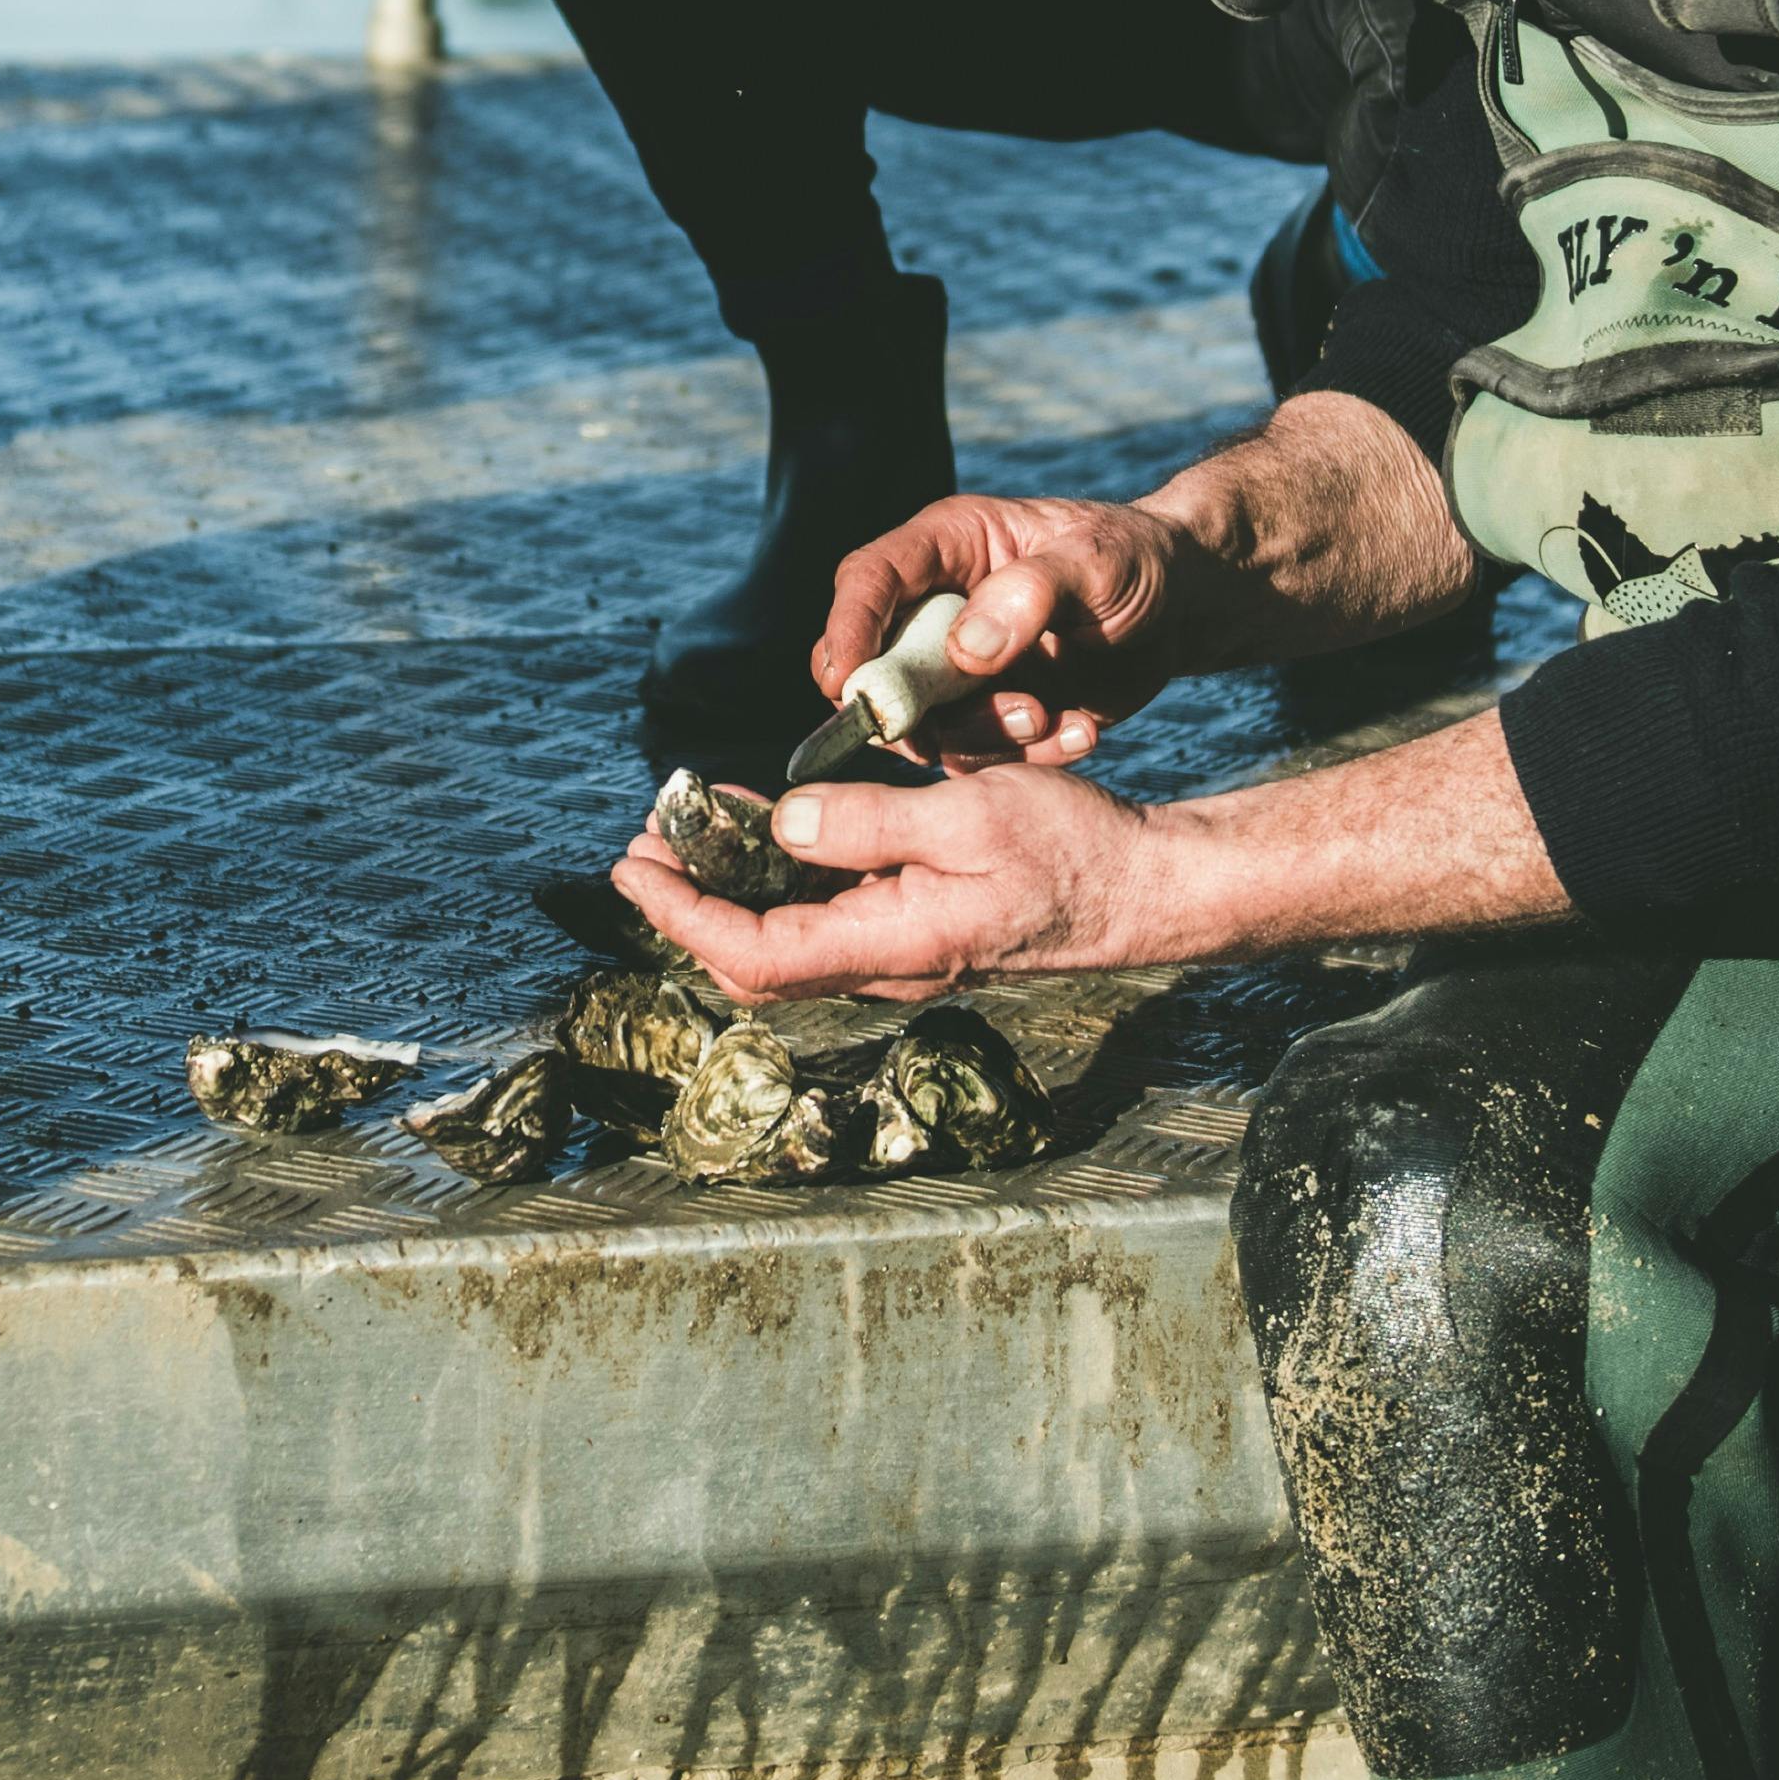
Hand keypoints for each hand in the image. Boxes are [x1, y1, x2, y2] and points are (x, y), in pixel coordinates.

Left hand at [610, 763, 1202, 1001]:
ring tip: (687, 825)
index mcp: (893, 944)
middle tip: (646, 842)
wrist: (1143, 888)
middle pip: (757, 959)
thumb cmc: (1071, 850)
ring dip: (730, 887)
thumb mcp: (968, 815)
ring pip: (787, 937)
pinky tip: (769, 823)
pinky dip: (782, 873)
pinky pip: (828, 913)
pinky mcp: (918, 928)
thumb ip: (869, 824)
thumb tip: (781, 824)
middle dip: (690, 904)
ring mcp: (902, 952)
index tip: (635, 868)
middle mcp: (887, 964)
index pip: (756, 952)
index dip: (684, 915)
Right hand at [814, 487, 1219, 770]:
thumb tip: (964, 651)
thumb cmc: (1137, 559)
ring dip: (978, 735)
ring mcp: (961, 670)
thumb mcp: (1097, 561)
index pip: (867, 581)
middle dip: (903, 707)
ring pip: (924, 725)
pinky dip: (1025, 758)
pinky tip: (1082, 731)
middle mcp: (939, 609)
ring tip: (1048, 715)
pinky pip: (979, 756)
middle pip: (873, 666)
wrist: (1184, 607)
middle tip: (941, 730)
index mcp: (946, 547)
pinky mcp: (992, 715)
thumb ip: (1031, 594)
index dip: (845, 629)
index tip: (846, 681)